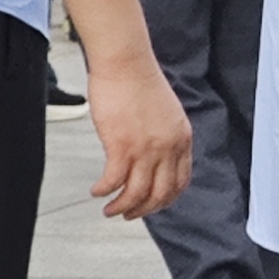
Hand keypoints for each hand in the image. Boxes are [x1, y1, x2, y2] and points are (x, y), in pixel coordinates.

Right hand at [82, 46, 193, 220]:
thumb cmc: (139, 83)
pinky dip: (104, 190)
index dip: (166, 199)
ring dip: (122, 207)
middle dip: (144, 210)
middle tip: (128, 215)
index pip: (181, 181)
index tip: (152, 205)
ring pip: (137, 192)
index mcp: (182, 139)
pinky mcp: (122, 146)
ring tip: (109, 210)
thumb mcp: (166, 113)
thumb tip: (153, 153)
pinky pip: (114, 180)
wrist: (126, 63)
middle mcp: (168, 148)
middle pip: (161, 193)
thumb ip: (165, 135)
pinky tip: (96, 191)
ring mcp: (146, 149)